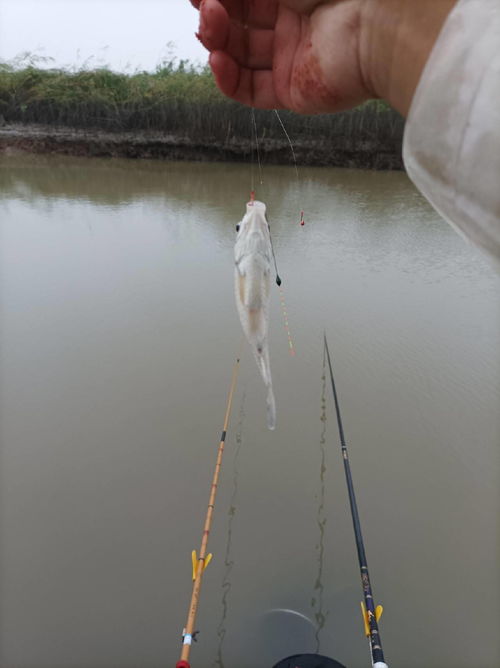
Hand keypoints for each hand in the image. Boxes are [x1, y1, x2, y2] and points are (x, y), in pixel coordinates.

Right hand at [193, 0, 371, 113]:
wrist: (378, 24)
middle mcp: (293, 22)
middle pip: (238, 23)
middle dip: (214, 14)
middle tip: (205, 6)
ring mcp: (292, 58)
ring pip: (240, 56)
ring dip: (217, 41)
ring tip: (209, 26)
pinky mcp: (292, 91)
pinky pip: (251, 90)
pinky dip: (227, 79)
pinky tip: (217, 60)